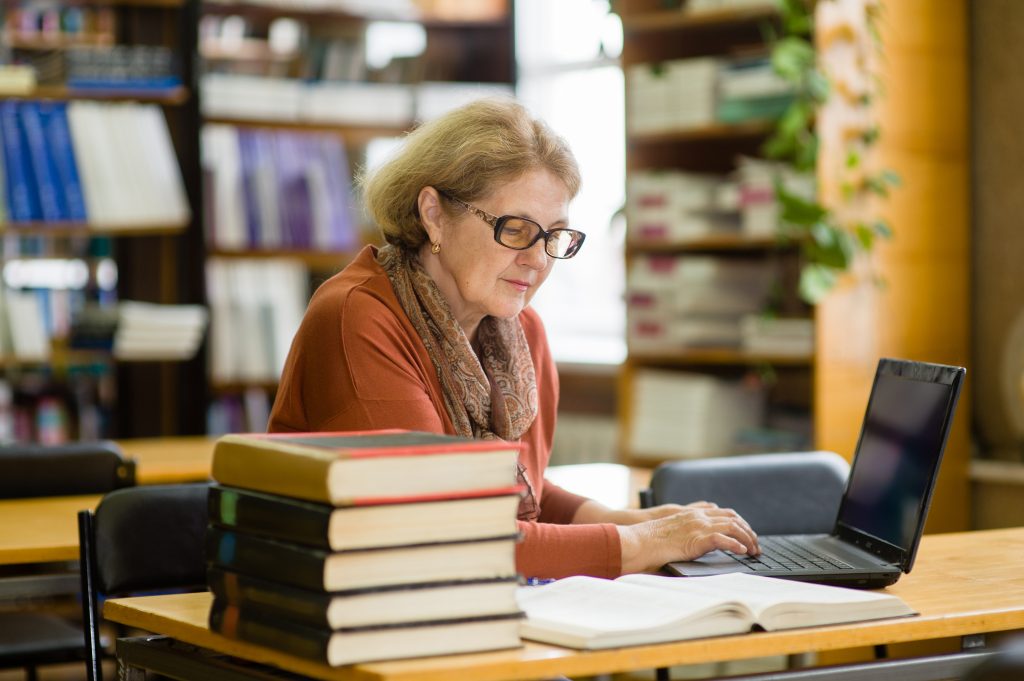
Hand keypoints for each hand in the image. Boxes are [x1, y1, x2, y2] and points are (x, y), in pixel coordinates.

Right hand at [618, 503, 759, 573]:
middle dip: (748, 531)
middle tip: (755, 546)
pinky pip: (723, 539)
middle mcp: (697, 516)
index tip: (747, 536)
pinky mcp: (696, 539)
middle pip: (733, 518)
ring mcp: (697, 526)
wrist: (637, 541)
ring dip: (747, 539)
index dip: (740, 524)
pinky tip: (742, 552)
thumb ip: (685, 532)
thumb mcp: (671, 532)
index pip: (725, 513)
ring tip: (753, 551)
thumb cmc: (648, 541)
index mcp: (692, 514)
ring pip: (733, 527)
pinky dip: (736, 545)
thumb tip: (694, 545)